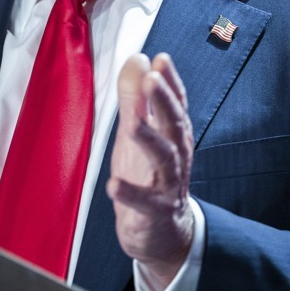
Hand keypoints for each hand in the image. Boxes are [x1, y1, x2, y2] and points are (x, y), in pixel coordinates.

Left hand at [106, 53, 194, 290]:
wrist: (161, 232)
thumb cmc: (147, 174)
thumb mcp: (139, 132)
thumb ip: (135, 96)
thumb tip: (138, 58)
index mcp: (173, 133)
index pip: (175, 103)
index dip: (170, 81)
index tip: (161, 59)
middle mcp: (176, 154)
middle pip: (173, 124)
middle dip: (164, 101)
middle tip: (152, 79)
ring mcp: (168, 183)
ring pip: (163, 158)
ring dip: (148, 138)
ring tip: (131, 123)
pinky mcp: (156, 211)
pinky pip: (145, 203)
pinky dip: (130, 194)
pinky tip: (113, 184)